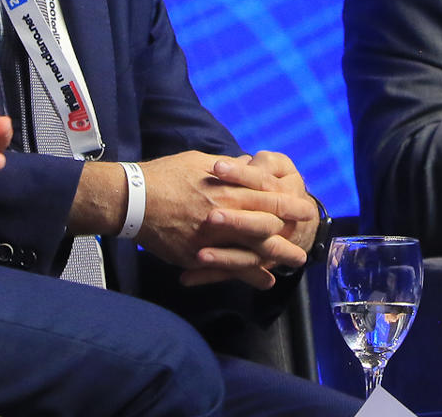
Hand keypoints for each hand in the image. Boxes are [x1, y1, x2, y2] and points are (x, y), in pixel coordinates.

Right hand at [135, 150, 315, 289]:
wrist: (134, 200)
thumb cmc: (166, 175)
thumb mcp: (200, 161)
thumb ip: (228, 169)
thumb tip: (247, 165)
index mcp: (227, 188)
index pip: (268, 197)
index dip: (290, 204)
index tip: (305, 208)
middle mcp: (225, 214)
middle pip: (268, 227)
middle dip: (291, 234)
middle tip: (307, 239)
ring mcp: (213, 238)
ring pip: (255, 251)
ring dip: (279, 257)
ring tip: (296, 262)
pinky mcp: (199, 256)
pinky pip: (231, 269)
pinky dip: (251, 276)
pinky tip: (266, 281)